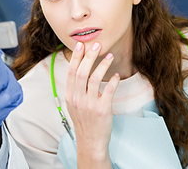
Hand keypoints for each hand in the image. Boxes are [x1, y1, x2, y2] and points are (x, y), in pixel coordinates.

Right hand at [65, 41, 119, 166]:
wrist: (90, 141)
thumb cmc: (84, 122)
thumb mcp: (74, 105)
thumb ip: (75, 89)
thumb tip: (79, 69)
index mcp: (70, 96)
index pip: (71, 72)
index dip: (76, 57)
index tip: (81, 45)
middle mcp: (78, 99)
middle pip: (82, 72)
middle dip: (89, 57)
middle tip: (97, 45)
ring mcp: (90, 105)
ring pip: (95, 79)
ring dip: (103, 65)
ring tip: (109, 56)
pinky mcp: (103, 110)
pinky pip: (109, 90)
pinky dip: (113, 81)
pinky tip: (116, 75)